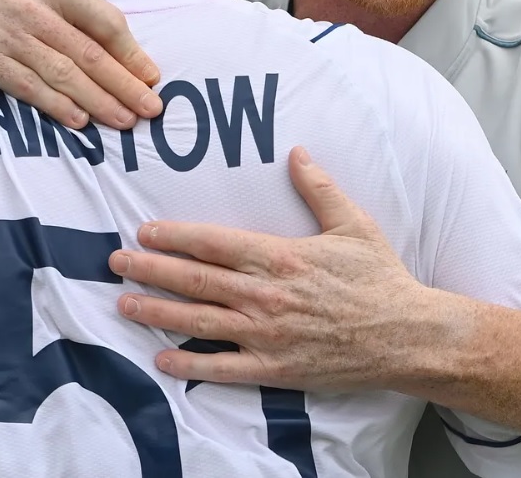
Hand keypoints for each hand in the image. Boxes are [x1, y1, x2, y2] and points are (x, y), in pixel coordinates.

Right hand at [0, 0, 164, 129]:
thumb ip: (63, 2)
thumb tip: (107, 31)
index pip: (104, 18)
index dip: (131, 51)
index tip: (151, 75)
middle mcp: (33, 8)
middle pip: (91, 52)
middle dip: (125, 84)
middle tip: (152, 109)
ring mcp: (9, 34)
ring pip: (65, 73)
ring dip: (100, 101)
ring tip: (125, 122)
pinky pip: (29, 86)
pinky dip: (56, 105)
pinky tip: (78, 121)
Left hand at [109, 147, 457, 391]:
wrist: (407, 336)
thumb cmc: (381, 279)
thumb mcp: (353, 224)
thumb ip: (319, 187)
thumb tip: (296, 151)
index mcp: (280, 257)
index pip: (213, 242)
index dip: (174, 236)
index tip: (144, 231)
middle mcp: (266, 295)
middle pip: (194, 279)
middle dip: (149, 269)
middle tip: (113, 262)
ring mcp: (268, 335)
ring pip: (199, 321)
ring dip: (157, 311)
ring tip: (123, 304)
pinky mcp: (276, 368)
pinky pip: (223, 368)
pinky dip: (189, 364)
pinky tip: (161, 358)